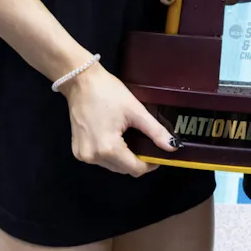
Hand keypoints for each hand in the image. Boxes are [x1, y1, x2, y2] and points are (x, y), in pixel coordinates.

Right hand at [60, 62, 177, 175]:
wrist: (81, 81)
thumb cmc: (108, 92)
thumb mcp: (135, 111)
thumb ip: (155, 131)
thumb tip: (173, 147)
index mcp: (108, 149)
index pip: (135, 170)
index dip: (150, 164)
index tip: (157, 154)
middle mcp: (93, 157)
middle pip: (123, 169)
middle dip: (137, 160)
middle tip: (145, 143)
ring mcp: (83, 155)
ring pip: (112, 166)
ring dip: (123, 157)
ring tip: (130, 138)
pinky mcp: (77, 150)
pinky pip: (100, 159)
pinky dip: (110, 153)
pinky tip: (115, 138)